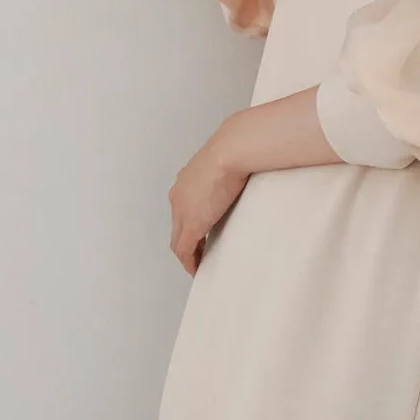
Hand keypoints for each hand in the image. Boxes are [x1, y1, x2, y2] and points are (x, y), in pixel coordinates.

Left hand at [167, 120, 247, 274]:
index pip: (183, 208)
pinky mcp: (192, 224)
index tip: (201, 232)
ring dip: (187, 253)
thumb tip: (241, 176)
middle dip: (187, 240)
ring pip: (178, 240)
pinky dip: (189, 261)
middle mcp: (178, 196)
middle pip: (177, 226)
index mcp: (185, 180)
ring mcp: (183, 211)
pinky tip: (197, 268)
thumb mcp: (227, 162)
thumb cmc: (235, 150)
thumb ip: (227, 173)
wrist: (232, 151)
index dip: (190, 223)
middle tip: (199, 252)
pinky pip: (184, 250)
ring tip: (199, 263)